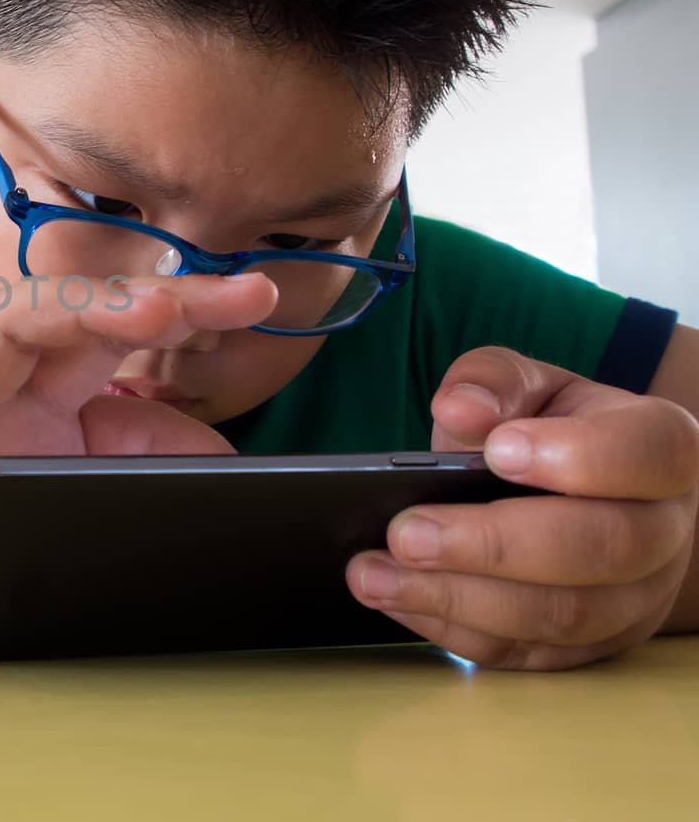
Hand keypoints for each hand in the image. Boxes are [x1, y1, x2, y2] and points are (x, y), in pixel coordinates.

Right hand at [0, 265, 277, 629]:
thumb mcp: (48, 497)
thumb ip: (123, 469)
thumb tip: (219, 457)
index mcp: (35, 399)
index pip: (113, 337)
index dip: (183, 312)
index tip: (260, 295)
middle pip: (67, 319)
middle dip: (145, 300)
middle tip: (227, 294)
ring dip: (65, 313)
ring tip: (139, 308)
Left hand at [346, 346, 698, 668]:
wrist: (577, 495)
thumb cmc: (551, 430)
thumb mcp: (527, 388)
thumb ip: (495, 383)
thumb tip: (459, 408)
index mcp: (661, 450)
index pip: (646, 454)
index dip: (578, 456)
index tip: (498, 451)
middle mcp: (662, 531)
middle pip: (600, 548)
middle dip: (492, 545)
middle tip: (405, 533)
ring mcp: (634, 599)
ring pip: (560, 614)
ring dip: (456, 597)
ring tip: (373, 574)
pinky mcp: (587, 647)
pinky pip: (525, 652)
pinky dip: (453, 629)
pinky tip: (397, 601)